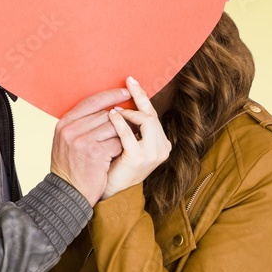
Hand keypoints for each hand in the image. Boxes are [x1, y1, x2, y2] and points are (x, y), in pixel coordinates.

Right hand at [50, 87, 130, 204]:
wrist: (67, 194)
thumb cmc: (70, 167)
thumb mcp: (66, 141)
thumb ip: (81, 124)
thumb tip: (107, 108)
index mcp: (64, 123)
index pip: (91, 101)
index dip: (110, 95)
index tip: (125, 93)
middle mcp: (71, 130)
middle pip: (105, 114)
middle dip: (121, 118)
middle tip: (132, 121)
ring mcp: (82, 141)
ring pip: (113, 127)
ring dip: (124, 133)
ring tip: (129, 138)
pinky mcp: (95, 153)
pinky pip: (117, 142)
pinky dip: (123, 147)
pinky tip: (123, 152)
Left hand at [101, 76, 171, 199]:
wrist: (109, 191)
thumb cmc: (115, 165)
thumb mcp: (127, 143)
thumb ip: (131, 127)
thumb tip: (120, 99)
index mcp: (161, 144)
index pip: (153, 115)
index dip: (143, 98)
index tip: (131, 83)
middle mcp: (162, 148)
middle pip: (153, 115)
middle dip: (141, 96)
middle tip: (129, 81)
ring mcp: (153, 154)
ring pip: (148, 121)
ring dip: (130, 112)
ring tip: (115, 109)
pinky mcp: (139, 159)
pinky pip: (129, 135)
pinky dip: (120, 123)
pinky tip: (110, 116)